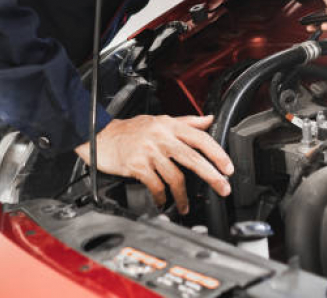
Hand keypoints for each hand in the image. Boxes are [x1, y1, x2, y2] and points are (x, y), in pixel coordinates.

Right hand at [75, 114, 232, 211]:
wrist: (98, 135)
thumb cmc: (130, 130)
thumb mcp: (160, 120)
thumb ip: (186, 121)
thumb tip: (209, 120)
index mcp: (170, 125)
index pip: (201, 138)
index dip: (217, 153)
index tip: (228, 168)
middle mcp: (161, 137)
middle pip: (193, 158)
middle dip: (212, 175)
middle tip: (223, 188)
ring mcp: (149, 151)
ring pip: (175, 176)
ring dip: (182, 196)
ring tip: (185, 205)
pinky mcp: (137, 165)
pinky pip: (156, 185)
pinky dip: (162, 197)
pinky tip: (163, 202)